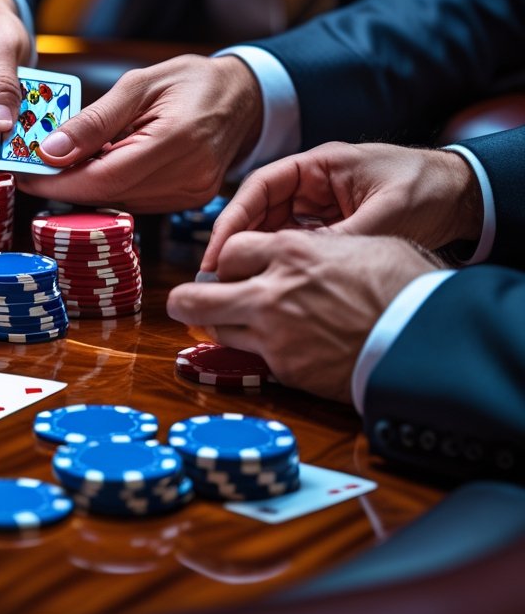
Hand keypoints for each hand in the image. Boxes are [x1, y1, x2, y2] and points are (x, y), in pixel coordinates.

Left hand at [16, 55, 262, 211]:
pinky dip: (110, 186)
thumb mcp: (139, 84)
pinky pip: (136, 200)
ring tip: (61, 163)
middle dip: (64, 184)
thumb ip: (94, 120)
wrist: (243, 97)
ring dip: (85, 186)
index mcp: (177, 140)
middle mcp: (188, 176)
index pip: (104, 177)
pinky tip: (99, 166)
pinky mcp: (189, 201)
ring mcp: (191, 194)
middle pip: (108, 194)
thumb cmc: (192, 81)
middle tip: (31, 169)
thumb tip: (51, 150)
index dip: (59, 181)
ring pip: (119, 201)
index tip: (25, 174)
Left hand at [167, 231, 442, 401]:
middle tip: (187, 302)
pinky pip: (253, 359)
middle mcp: (271, 292)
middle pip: (196, 296)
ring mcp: (273, 335)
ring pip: (216, 332)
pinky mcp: (285, 370)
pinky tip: (275, 349)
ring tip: (231, 326)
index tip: (234, 268)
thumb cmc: (407, 285)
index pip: (229, 251)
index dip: (229, 261)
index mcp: (291, 252)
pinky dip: (258, 354)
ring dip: (220, 328)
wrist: (426, 339)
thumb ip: (320, 247)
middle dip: (187, 299)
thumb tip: (307, 248)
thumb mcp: (363, 244)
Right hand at [200, 142, 482, 271]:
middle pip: (259, 210)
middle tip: (216, 275)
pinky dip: (280, 262)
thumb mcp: (385, 214)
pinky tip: (270, 284)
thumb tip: (300, 266)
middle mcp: (313, 183)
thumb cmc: (428, 189)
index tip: (218, 250)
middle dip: (236, 240)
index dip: (233, 217)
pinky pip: (295, 243)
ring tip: (236, 284)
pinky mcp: (330, 225)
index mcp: (319, 165)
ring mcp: (320, 205)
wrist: (464, 195)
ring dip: (254, 253)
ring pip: (273, 229)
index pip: (260, 187)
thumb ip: (343, 237)